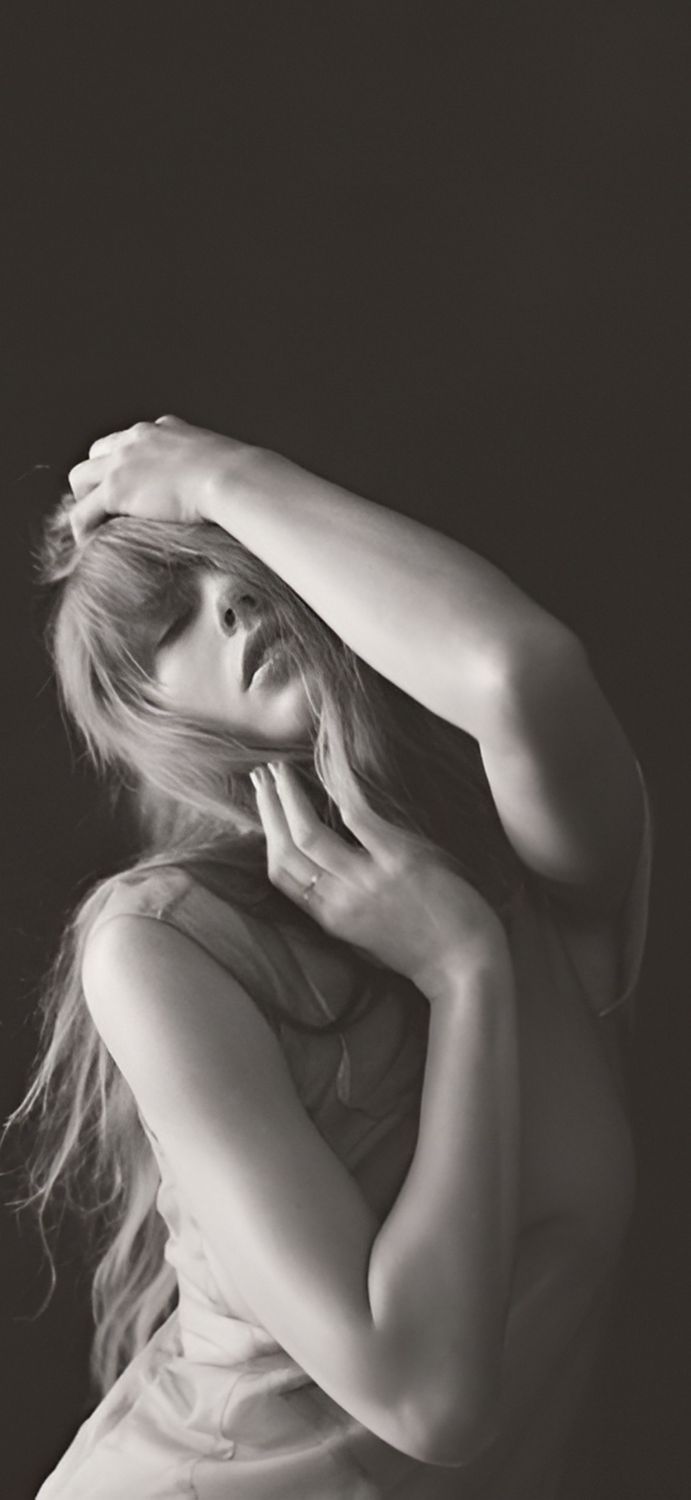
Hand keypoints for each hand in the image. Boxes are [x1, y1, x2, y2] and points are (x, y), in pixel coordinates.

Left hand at [66, 415, 255, 542]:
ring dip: (85, 500)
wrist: (233, 478)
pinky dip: (83, 528)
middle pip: (97, 453)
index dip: (124, 464)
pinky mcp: (116, 489)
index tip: (132, 487)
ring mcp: (122, 462)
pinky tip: (92, 543)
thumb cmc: (241, 478)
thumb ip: (214, 469)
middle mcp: (136, 438)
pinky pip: (83, 512)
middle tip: (108, 507)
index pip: (129, 440)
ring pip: (79, 479)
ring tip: (96, 525)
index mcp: (163, 429)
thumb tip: (235, 488)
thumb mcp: (224, 462)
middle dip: (98, 478)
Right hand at [251, 762, 506, 1000]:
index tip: (263, 805)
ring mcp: (368, 881)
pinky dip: (343, 797)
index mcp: (331, 918)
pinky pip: (362, 824)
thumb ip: (343, 904)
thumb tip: (327, 869)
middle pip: (288, 849)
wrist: (464, 965)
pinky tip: (332, 775)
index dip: (267, 833)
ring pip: (310, 836)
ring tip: (281, 770)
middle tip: (262, 774)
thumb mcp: (366, 934)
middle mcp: (341, 900)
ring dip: (290, 798)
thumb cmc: (420, 950)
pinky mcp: (401, 864)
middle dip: (269, 808)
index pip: (281, 873)